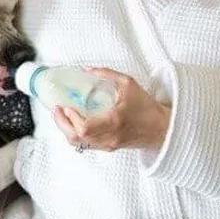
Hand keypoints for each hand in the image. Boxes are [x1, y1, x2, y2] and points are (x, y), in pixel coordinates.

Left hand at [51, 67, 169, 151]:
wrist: (162, 129)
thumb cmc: (147, 107)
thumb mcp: (128, 84)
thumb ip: (107, 74)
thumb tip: (86, 70)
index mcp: (113, 122)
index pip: (84, 127)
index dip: (70, 118)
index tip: (65, 106)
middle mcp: (109, 136)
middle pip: (75, 138)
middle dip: (61, 124)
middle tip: (57, 110)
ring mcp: (108, 144)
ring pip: (78, 143)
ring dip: (66, 129)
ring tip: (62, 115)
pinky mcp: (108, 148)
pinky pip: (85, 145)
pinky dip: (75, 134)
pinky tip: (73, 123)